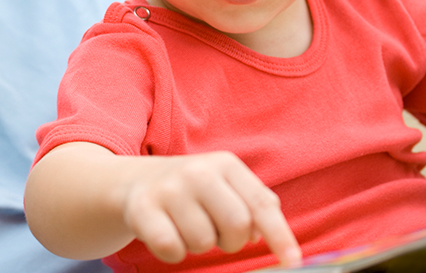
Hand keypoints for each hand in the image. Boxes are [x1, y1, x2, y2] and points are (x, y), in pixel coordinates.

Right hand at [120, 151, 301, 266]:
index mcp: (226, 164)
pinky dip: (174, 252)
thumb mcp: (225, 185)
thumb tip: (269, 232)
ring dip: (199, 246)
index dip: (280, 236)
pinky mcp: (143, 208)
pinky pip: (171, 248)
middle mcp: (198, 171)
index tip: (292, 261)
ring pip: (203, 241)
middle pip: (237, 225)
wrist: (132, 181)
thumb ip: (255, 202)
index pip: (262, 205)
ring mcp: (169, 189)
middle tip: (217, 234)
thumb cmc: (191, 191)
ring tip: (188, 228)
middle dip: (231, 241)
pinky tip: (168, 235)